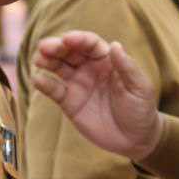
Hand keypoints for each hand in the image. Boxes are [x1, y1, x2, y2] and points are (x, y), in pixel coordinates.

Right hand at [31, 31, 163, 160]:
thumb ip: (126, 67)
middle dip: (56, 47)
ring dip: (47, 60)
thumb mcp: (139, 87)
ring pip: (58, 66)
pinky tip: (37, 79)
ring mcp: (78, 84)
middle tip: (45, 47)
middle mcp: (90, 67)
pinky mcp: (69, 101)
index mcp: (107, 59)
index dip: (78, 39)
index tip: (67, 39)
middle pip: (70, 52)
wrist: (135, 139)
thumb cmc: (141, 108)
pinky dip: (44, 84)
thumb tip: (115, 45)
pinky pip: (54, 90)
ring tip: (38, 59)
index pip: (90, 44)